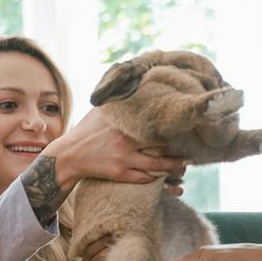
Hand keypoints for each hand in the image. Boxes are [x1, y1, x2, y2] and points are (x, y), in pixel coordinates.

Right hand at [42, 108, 184, 186]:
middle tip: (192, 151)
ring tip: (185, 166)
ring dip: (172, 168)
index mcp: (124, 125)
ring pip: (156, 166)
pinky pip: (143, 178)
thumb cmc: (86, 131)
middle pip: (160, 147)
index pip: (155, 126)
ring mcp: (123, 159)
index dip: (173, 130)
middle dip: (178, 151)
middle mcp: (126, 142)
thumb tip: (130, 80)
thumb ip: (117, 100)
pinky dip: (156, 180)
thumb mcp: (101, 111)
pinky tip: (165, 180)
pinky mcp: (119, 173)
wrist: (69, 155)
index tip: (186, 129)